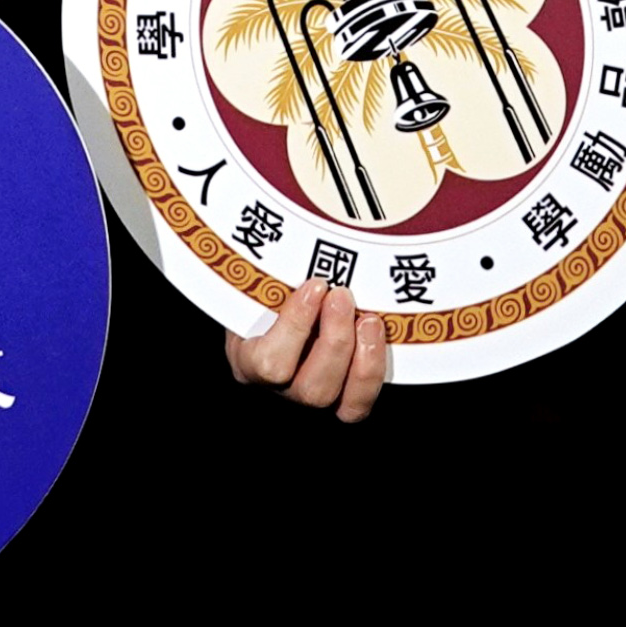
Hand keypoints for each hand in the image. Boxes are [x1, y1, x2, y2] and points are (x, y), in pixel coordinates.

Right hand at [225, 279, 390, 422]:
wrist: (288, 307)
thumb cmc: (271, 288)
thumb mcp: (263, 281)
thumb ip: (273, 270)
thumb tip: (288, 222)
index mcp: (248, 361)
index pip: (269, 364)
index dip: (296, 327)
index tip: (316, 286)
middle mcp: (280, 389)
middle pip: (311, 390)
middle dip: (335, 340)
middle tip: (344, 296)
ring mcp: (312, 400)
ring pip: (339, 402)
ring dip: (362, 357)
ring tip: (369, 318)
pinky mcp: (341, 401)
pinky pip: (359, 404)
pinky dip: (373, 370)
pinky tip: (376, 333)